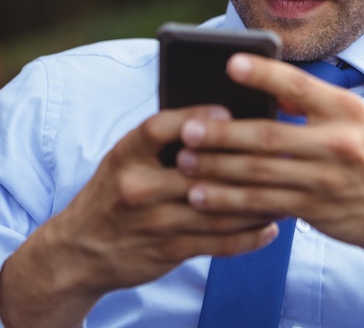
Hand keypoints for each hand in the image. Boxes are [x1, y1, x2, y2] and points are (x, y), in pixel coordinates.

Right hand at [0, 105, 278, 327]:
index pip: (159, 128)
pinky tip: (269, 228)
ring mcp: (151, 221)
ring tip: (286, 191)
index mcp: (125, 154)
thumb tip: (219, 118)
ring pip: (216, 209)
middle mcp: (136, 186)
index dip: (194, 118)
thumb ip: (162, 143)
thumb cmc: (113, 194)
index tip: (227, 112)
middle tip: (279, 152)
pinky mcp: (165, 251)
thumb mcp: (124, 160)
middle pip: (197, 170)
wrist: (76, 251)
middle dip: (241, 162)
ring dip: (256, 202)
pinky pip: (216, 243)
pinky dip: (247, 237)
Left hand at [176, 53, 363, 289]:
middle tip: (188, 129)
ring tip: (184, 163)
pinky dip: (230, 202)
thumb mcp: (360, 120)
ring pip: (260, 174)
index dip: (263, 74)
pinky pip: (264, 205)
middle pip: (269, 136)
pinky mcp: (316, 210)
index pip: (300, 86)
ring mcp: (326, 180)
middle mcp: (338, 143)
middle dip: (223, 133)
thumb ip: (317, 105)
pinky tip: (203, 198)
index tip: (230, 63)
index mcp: (347, 110)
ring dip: (217, 169)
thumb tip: (270, 92)